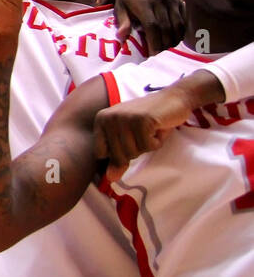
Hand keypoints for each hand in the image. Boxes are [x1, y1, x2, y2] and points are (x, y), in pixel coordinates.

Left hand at [94, 73, 219, 181]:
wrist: (175, 98)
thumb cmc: (150, 120)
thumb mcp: (130, 139)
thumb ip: (118, 158)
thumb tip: (110, 179)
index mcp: (101, 120)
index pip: (101, 154)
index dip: (119, 154)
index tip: (130, 139)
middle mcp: (108, 117)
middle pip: (119, 156)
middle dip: (137, 149)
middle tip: (144, 132)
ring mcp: (124, 118)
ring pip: (134, 152)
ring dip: (148, 145)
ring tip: (151, 129)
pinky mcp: (142, 120)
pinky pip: (149, 146)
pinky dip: (158, 141)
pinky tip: (159, 126)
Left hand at [113, 0, 185, 55]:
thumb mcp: (119, 7)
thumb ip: (122, 21)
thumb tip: (122, 37)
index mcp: (144, 2)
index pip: (152, 25)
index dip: (154, 41)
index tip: (152, 54)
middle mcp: (160, 0)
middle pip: (166, 27)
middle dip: (164, 43)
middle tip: (159, 54)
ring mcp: (171, 0)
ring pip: (178, 24)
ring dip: (174, 39)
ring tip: (166, 48)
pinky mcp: (178, 1)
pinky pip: (183, 19)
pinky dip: (181, 31)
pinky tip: (174, 39)